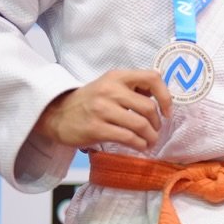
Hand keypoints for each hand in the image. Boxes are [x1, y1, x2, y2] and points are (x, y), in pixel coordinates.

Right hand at [34, 70, 171, 151]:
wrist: (57, 114)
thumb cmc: (89, 101)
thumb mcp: (109, 85)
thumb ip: (132, 87)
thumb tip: (160, 96)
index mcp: (117, 77)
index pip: (152, 78)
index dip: (165, 96)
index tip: (167, 111)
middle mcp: (110, 90)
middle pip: (148, 107)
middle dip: (157, 123)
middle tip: (156, 131)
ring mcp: (102, 109)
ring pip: (140, 124)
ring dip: (151, 137)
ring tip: (151, 141)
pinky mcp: (96, 128)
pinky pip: (127, 138)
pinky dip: (140, 144)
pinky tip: (141, 146)